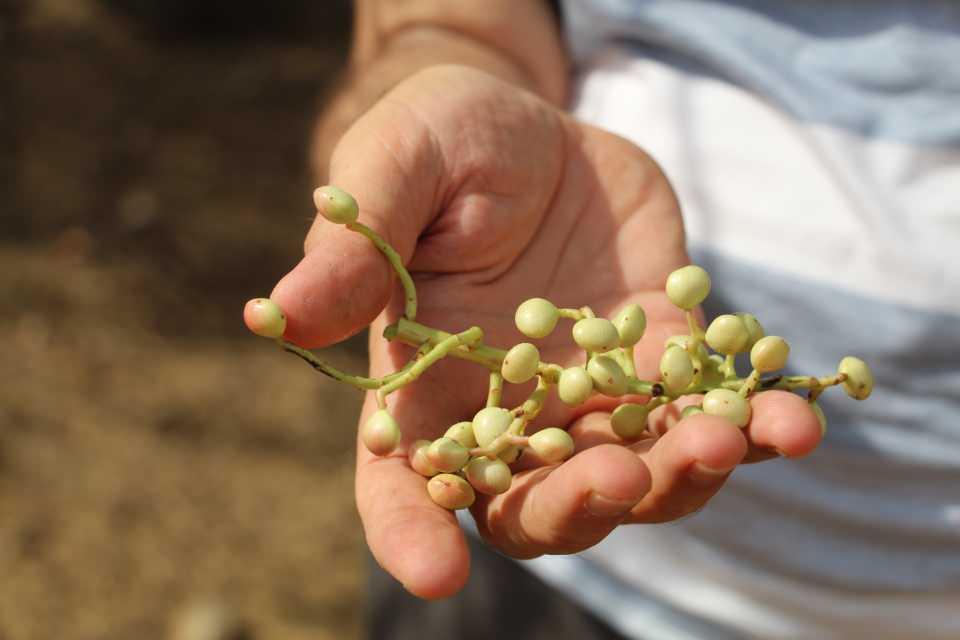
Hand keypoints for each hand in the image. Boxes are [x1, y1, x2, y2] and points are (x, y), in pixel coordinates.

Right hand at [265, 65, 821, 597]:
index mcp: (422, 386)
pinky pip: (706, 410)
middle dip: (576, 507)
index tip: (433, 572)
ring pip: (632, 475)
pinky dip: (752, 426)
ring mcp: (591, 394)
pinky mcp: (661, 358)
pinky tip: (790, 420)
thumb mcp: (394, 167)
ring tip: (725, 440)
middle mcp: (507, 413)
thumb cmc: (441, 142)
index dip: (410, 531)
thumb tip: (280, 312)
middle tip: (617, 477)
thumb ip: (355, 244)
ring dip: (680, 478)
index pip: (402, 482)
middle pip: (532, 503)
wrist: (536, 128)